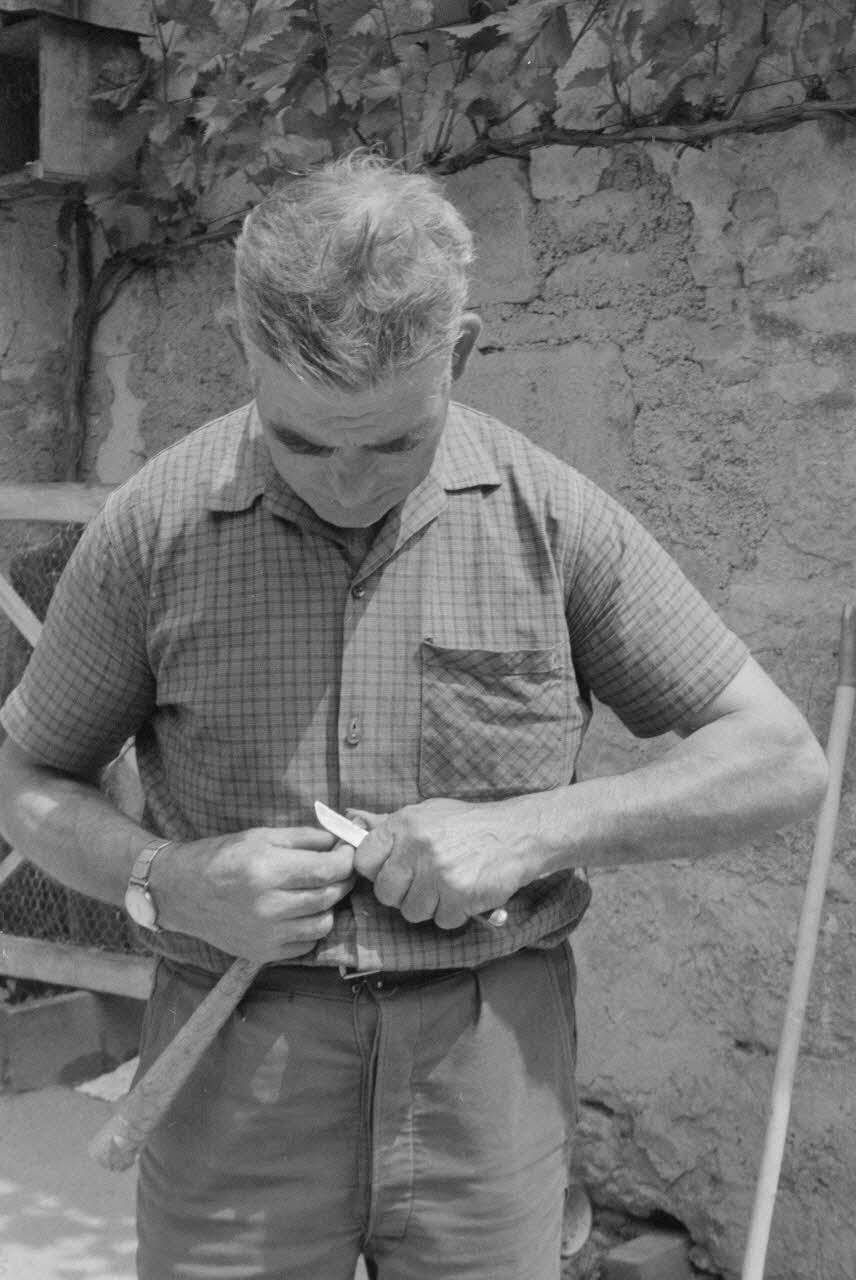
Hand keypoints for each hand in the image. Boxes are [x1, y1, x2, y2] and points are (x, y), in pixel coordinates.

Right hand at [155, 826, 355, 962]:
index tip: (347, 851)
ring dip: (328, 906)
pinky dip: (310, 928)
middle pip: (329, 896)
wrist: (180, 892)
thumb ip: (303, 838)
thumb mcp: (261, 835)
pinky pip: (306, 945)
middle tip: (338, 868)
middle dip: (342, 879)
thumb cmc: (221, 857)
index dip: (346, 859)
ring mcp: (266, 934)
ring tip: (316, 891)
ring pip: (324, 924)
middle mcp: (268, 906)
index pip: (327, 870)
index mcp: (266, 870)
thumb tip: (338, 840)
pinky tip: (299, 912)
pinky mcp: (262, 953)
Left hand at [349, 798, 534, 929]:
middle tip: (423, 882)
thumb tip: (350, 823)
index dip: (375, 871)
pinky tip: (464, 893)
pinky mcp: (459, 895)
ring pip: (412, 911)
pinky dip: (453, 913)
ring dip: (429, 906)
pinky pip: (441, 920)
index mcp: (405, 824)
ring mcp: (438, 873)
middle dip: (402, 893)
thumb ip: (391, 826)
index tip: (391, 870)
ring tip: (447, 885)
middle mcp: (417, 847)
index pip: (363, 859)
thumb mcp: (427, 813)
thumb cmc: (468, 825)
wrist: (516, 834)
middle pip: (385, 892)